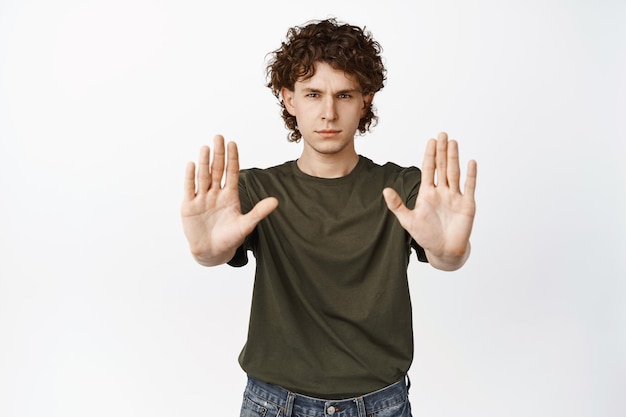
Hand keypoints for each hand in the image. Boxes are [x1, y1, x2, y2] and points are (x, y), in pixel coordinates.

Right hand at [181, 135, 277, 265]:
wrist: (212, 252)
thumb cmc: (230, 238)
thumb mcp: (246, 225)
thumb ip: (259, 212)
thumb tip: (276, 201)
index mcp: (230, 196)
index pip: (232, 172)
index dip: (232, 158)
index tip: (232, 143)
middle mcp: (215, 194)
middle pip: (217, 170)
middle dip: (218, 154)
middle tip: (219, 137)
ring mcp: (202, 199)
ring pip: (203, 176)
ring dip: (204, 162)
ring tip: (206, 147)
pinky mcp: (189, 206)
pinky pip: (190, 189)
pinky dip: (190, 177)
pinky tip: (192, 164)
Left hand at [383, 132, 476, 270]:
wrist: (444, 251)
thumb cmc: (426, 236)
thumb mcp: (408, 221)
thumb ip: (397, 205)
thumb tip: (385, 191)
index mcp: (428, 193)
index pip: (428, 169)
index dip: (430, 155)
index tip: (431, 141)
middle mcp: (442, 192)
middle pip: (442, 167)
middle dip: (442, 151)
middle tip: (442, 134)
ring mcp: (455, 197)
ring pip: (454, 173)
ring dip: (454, 158)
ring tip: (453, 143)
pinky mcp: (467, 205)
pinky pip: (469, 187)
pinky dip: (470, 175)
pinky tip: (471, 162)